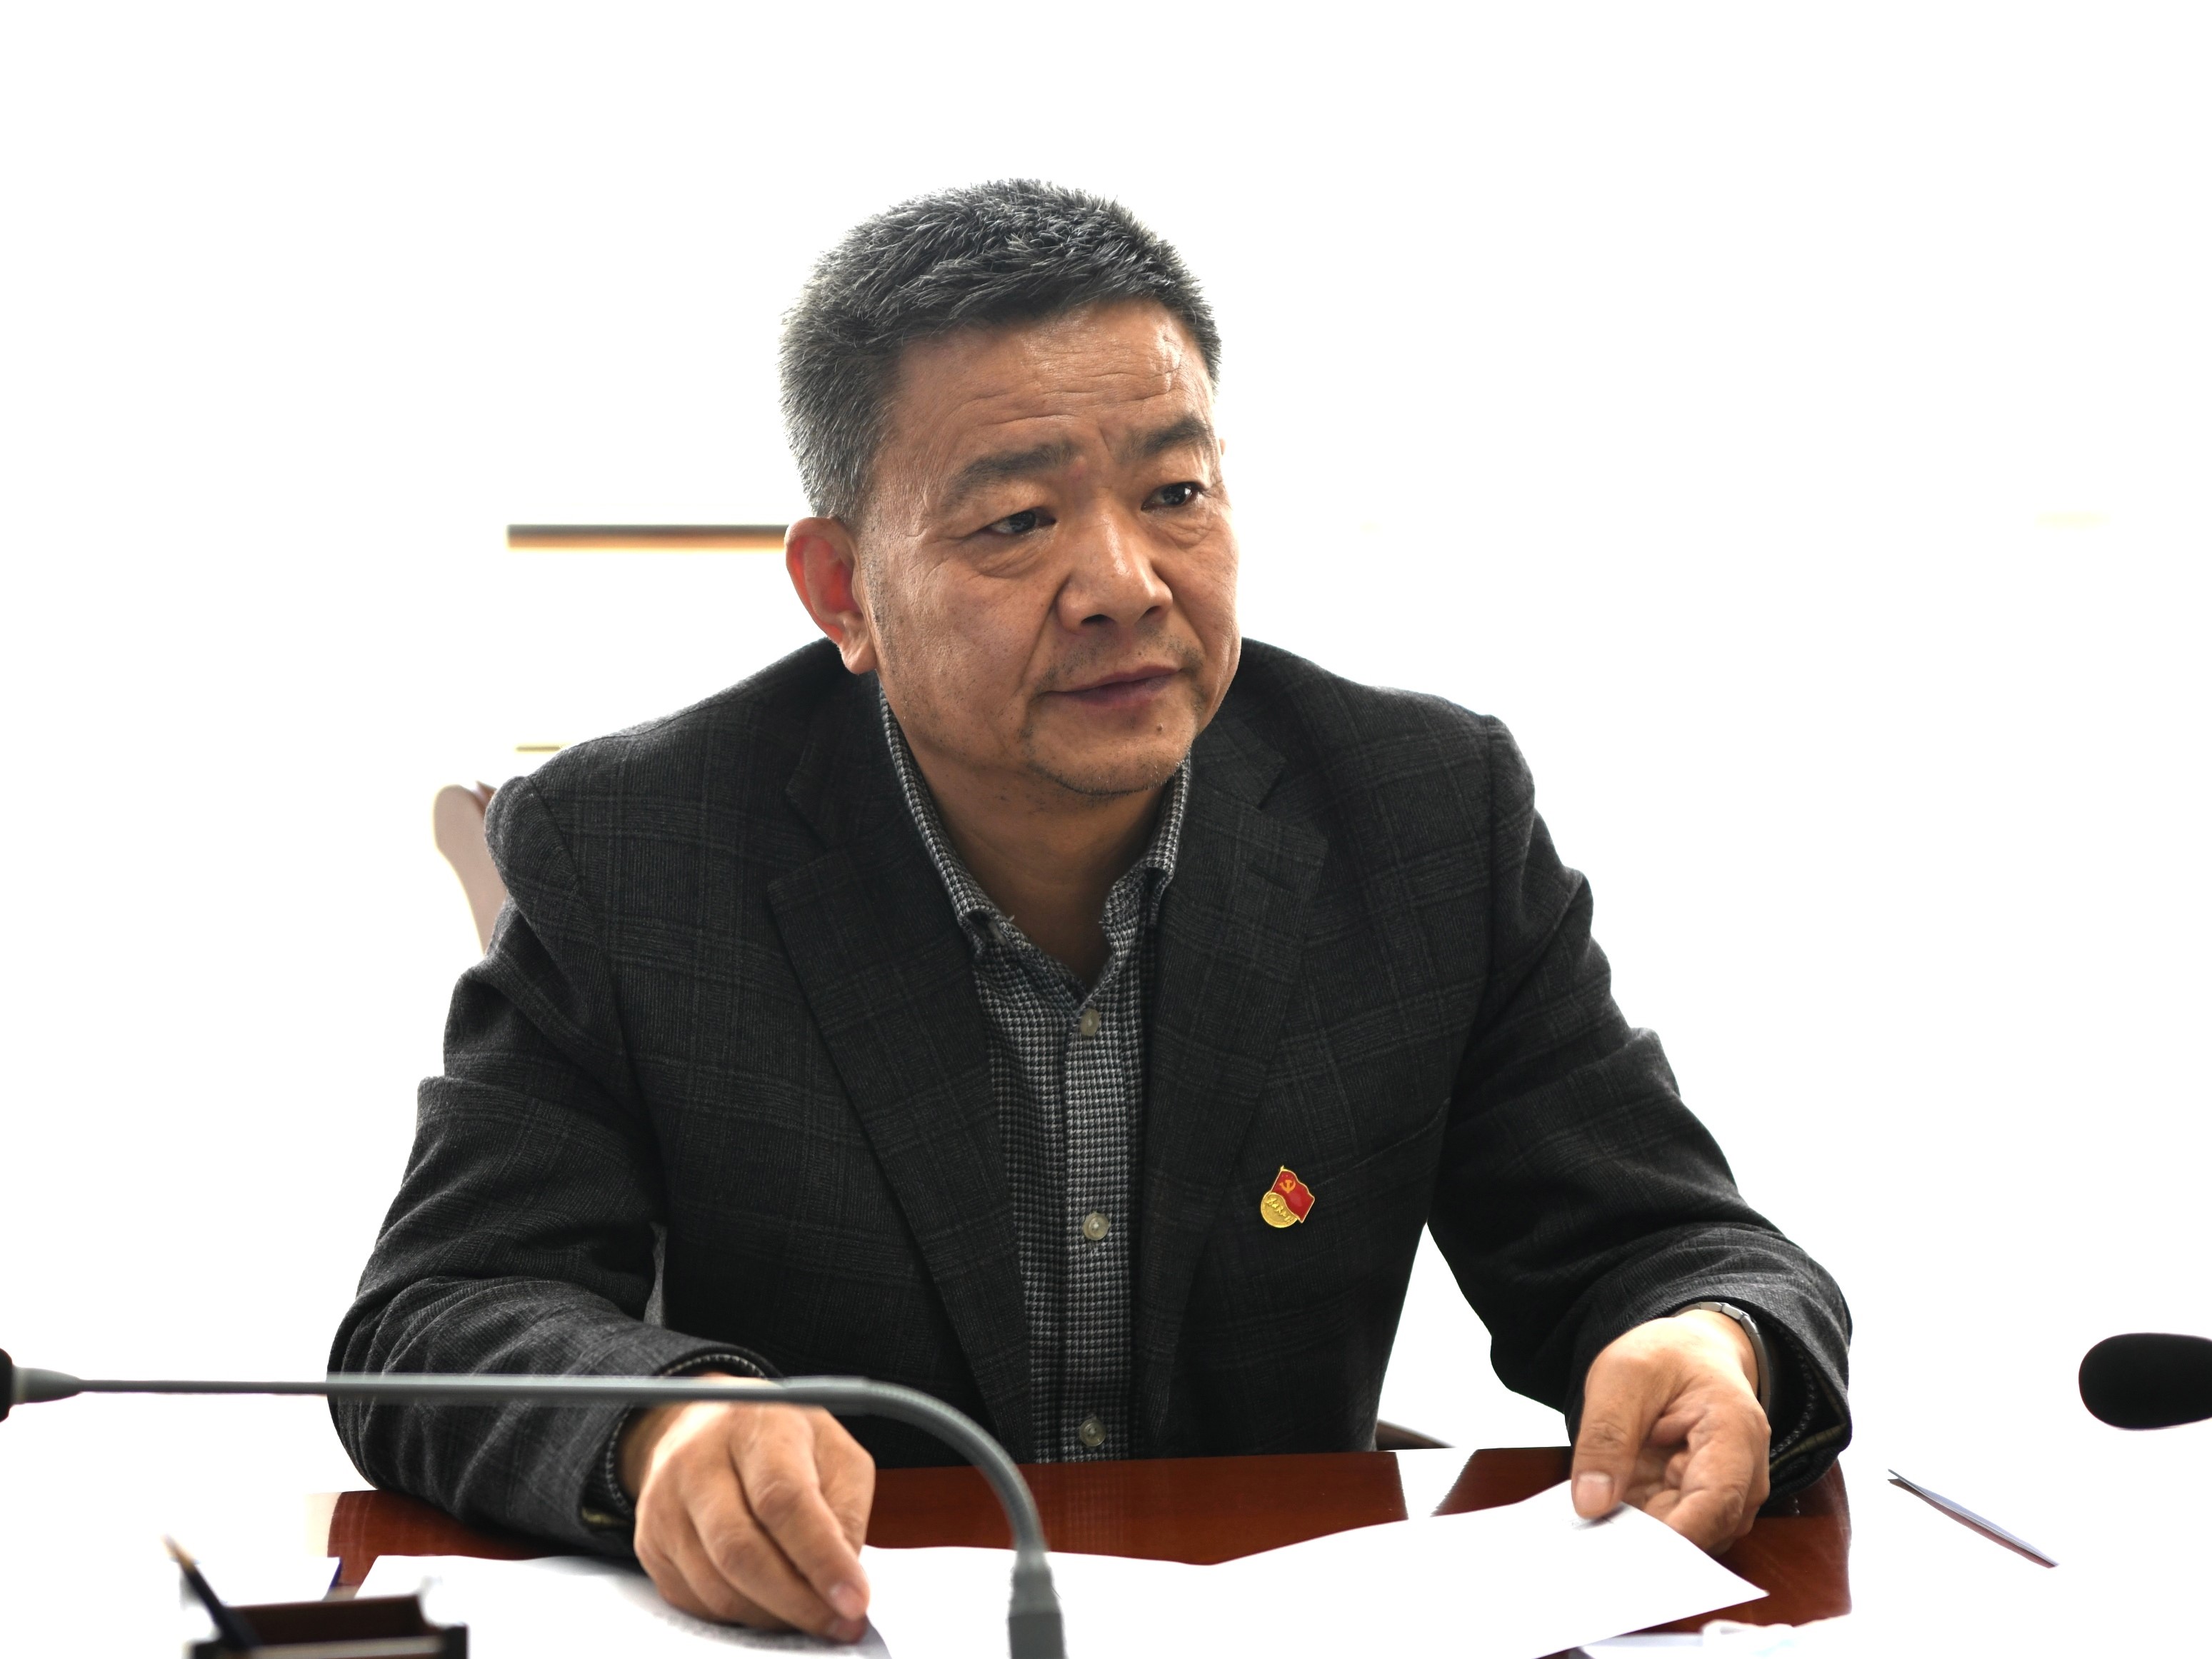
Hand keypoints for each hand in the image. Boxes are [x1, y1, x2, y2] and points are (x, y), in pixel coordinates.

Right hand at [618, 1374, 877, 1639]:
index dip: (821, 1557)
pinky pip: (698, 1601)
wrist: (701, 1428)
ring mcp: (664, 1505)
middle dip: (798, 1602)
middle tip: (841, 1626)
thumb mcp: (832, 1449)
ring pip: (717, 1588)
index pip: (783, 1499)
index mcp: (754, 1426)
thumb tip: (844, 1577)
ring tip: (812, 1612)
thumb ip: (847, 1508)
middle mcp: (698, 1462)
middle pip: (741, 1552)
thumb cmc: (780, 1442)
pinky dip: (743, 1614)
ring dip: (773, 1614)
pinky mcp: (649, 1544)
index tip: (856, 1600)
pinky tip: (771, 1601)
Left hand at [1570, 1310, 1769, 1551]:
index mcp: (1735, 1433)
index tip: (1624, 1551)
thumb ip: (1607, 1435)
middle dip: (1647, 1543)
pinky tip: (1607, 1519)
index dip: (1671, 1537)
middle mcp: (1744, 1476)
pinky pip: (1671, 1532)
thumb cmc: (1666, 1358)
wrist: (1691, 1353)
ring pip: (1685, 1542)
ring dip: (1640, 1538)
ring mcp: (1725, 1497)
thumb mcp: (1622, 1375)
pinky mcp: (1699, 1507)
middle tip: (1592, 1542)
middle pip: (1701, 1532)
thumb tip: (1591, 1503)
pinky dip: (1639, 1529)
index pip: (1715, 1503)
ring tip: (1594, 1527)